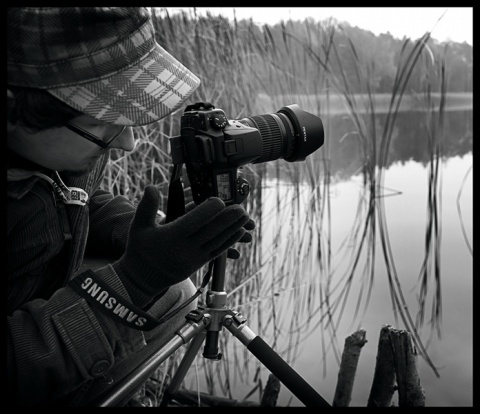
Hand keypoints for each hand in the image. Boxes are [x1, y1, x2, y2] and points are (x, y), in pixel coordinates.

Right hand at [113, 186, 252, 308]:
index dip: (206, 211)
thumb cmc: (140, 250)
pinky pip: (217, 251)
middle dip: (227, 219)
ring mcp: (194, 257)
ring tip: (245, 217)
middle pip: (210, 232)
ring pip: (217, 241)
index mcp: (171, 237)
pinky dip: (229, 241)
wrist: (142, 279)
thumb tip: (151, 187)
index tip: (218, 200)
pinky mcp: (199, 263)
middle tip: (241, 208)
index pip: (192, 222)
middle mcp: (185, 248)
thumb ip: (146, 207)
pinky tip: (238, 232)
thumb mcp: (138, 227)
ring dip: (232, 229)